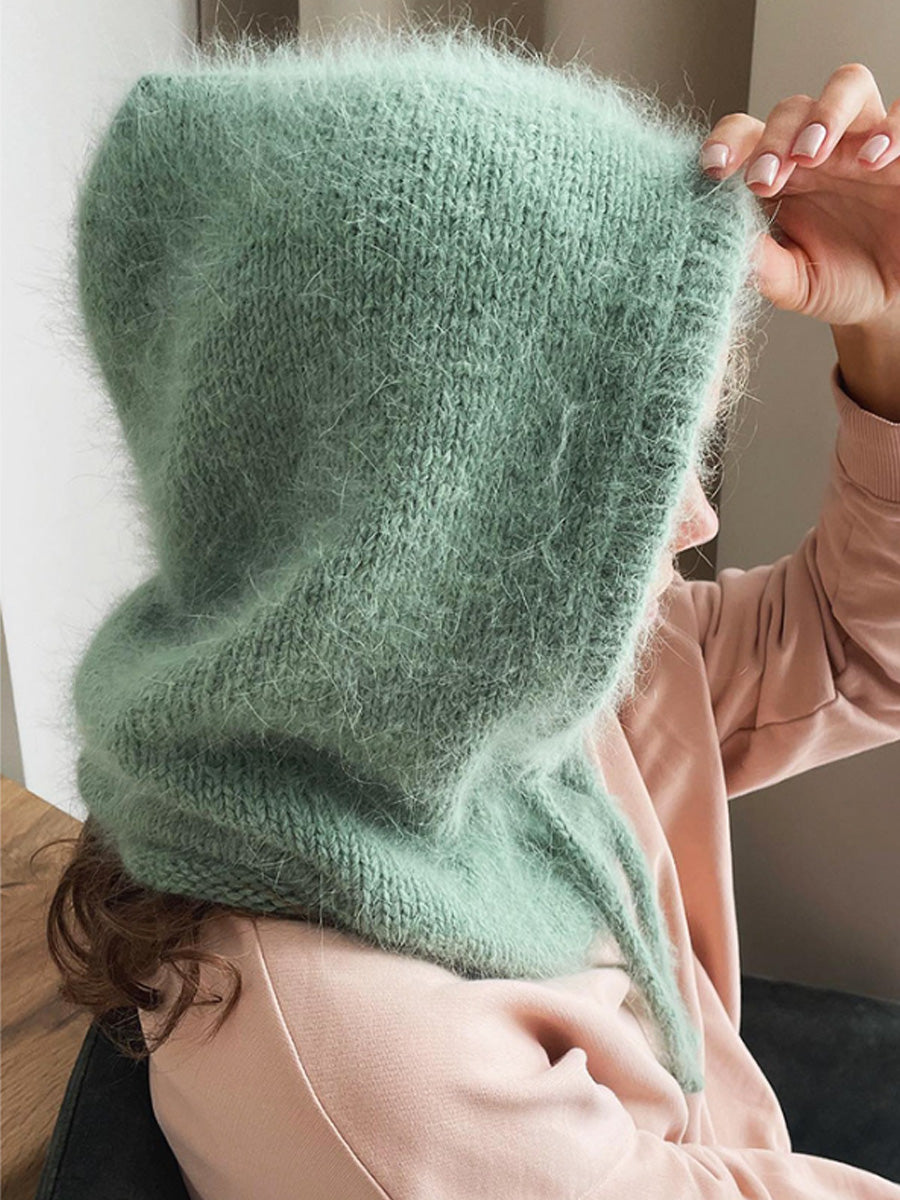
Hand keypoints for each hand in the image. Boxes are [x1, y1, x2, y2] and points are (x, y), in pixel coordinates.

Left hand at [699, 63, 899, 327]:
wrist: (889, 297)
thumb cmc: (836, 281)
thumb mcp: (793, 283)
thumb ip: (763, 266)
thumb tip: (723, 246)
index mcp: (780, 174)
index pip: (746, 135)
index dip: (726, 142)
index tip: (713, 169)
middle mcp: (820, 149)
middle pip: (792, 108)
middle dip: (774, 138)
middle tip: (764, 180)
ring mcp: (864, 143)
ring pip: (848, 85)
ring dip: (826, 112)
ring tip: (812, 152)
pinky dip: (890, 126)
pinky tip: (873, 157)